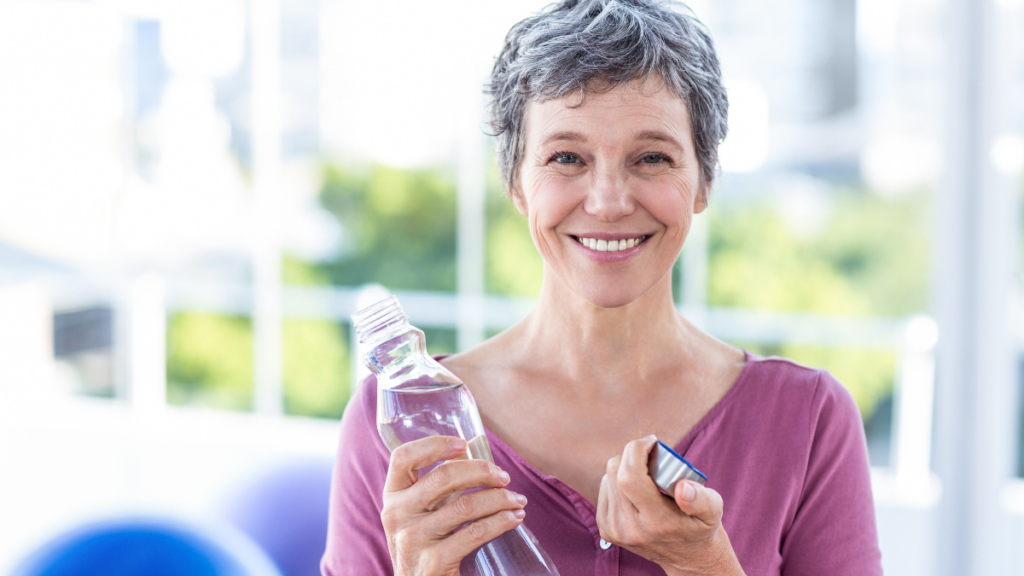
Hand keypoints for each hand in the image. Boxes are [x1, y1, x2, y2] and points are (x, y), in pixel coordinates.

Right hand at [381, 435, 527, 575]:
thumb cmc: (426, 547)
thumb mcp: (421, 515)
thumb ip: (438, 489)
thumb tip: (477, 454)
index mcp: (392, 497)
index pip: (404, 458)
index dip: (434, 445)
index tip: (464, 445)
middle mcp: (397, 515)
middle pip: (443, 477)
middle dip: (481, 471)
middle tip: (504, 477)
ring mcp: (412, 540)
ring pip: (465, 505)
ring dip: (499, 499)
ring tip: (518, 500)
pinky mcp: (432, 562)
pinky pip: (475, 533)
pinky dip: (501, 522)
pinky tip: (514, 518)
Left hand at [596, 435, 745, 575]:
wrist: (688, 559)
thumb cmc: (700, 528)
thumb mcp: (712, 511)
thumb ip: (701, 498)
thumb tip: (684, 487)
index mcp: (657, 521)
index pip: (630, 477)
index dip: (637, 450)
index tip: (652, 442)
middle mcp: (631, 528)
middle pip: (615, 472)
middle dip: (632, 456)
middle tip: (652, 458)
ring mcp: (616, 530)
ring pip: (608, 478)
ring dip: (624, 469)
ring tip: (646, 477)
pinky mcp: (606, 530)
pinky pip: (604, 489)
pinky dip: (617, 482)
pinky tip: (634, 490)